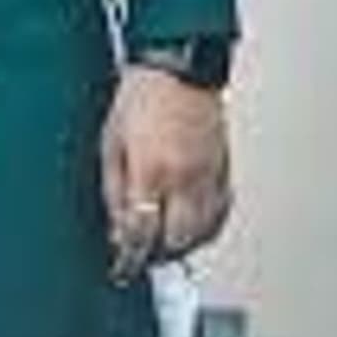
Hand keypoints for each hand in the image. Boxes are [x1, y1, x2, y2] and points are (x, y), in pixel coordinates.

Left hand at [99, 65, 231, 284]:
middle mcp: (185, 179)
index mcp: (152, 170)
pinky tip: (188, 226)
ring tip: (161, 243)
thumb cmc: (141, 97)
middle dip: (156, 255)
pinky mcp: (225, 173)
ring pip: (203, 235)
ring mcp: (209, 178)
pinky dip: (204, 229)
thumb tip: (117, 228)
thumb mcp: (111, 141)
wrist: (179, 69)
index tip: (121, 267)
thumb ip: (113, 190)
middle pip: (176, 242)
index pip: (142, 232)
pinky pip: (219, 216)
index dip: (129, 256)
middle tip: (141, 255)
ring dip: (181, 246)